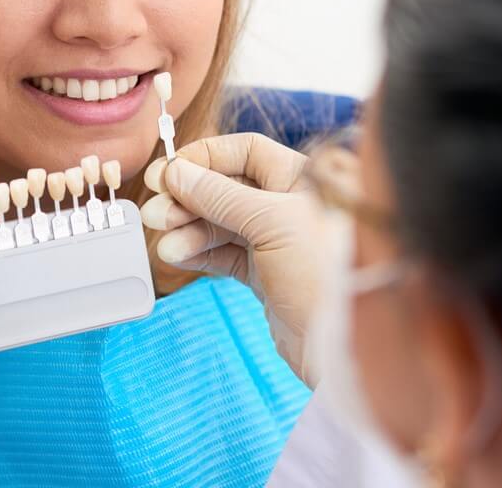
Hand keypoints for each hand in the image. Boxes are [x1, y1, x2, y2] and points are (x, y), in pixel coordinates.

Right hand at [141, 133, 324, 386]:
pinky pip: (222, 253)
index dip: (204, 157)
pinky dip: (198, 253)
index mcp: (302, 177)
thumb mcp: (271, 222)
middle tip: (156, 212)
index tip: (167, 171)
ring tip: (164, 243)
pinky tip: (176, 255)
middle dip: (187, 198)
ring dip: (187, 229)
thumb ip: (219, 195)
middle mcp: (288, 204)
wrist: (344, 349)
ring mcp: (276, 240)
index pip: (245, 152)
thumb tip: (175, 172)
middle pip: (226, 187)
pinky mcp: (265, 273)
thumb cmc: (324, 272)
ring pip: (219, 222)